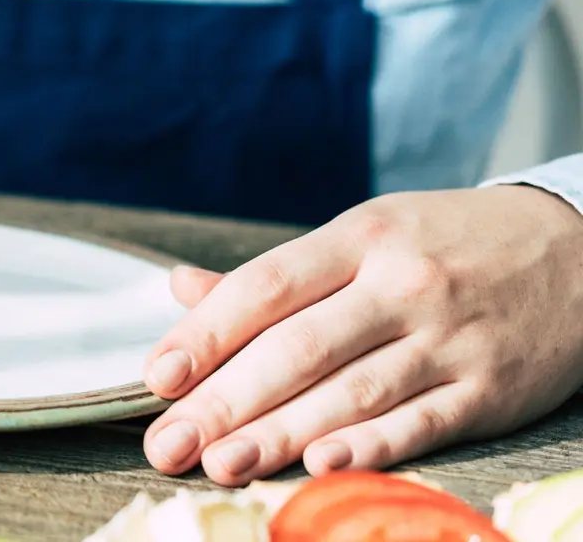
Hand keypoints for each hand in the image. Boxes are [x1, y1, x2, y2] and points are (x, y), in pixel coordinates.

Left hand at [140, 185, 582, 485]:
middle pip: (297, 349)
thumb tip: (181, 289)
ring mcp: (448, 340)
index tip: (157, 377)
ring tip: (220, 462)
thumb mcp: (367, 234)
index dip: (205, 334)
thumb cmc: (450, 244)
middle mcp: (400, 286)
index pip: (265, 287)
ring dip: (280, 433)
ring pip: (351, 391)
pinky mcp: (489, 389)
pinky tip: (321, 465)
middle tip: (169, 444)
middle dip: (225, 400)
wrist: (582, 249)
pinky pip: (422, 422)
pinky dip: (371, 446)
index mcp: (360, 239)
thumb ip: (276, 275)